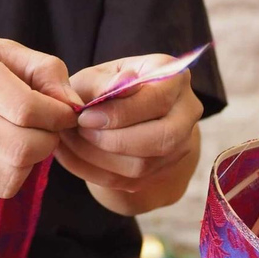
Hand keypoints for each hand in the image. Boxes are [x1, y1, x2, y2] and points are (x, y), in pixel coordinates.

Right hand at [0, 30, 82, 197]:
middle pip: (23, 147)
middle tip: (48, 126)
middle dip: (50, 139)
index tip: (65, 111)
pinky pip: (1, 185)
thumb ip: (43, 70)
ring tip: (28, 136)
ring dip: (36, 158)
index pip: (27, 109)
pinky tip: (10, 150)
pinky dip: (18, 172)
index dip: (59, 115)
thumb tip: (74, 106)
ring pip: (15, 171)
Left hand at [55, 54, 202, 195]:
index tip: (85, 117)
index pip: (158, 100)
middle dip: (114, 141)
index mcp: (175, 77)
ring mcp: (180, 144)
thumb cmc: (105, 87)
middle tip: (80, 132)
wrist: (118, 112)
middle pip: (162, 139)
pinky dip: (95, 172)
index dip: (120, 113)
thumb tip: (121, 84)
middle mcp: (187, 112)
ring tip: (72, 142)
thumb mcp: (98, 75)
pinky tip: (74, 156)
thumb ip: (105, 82)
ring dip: (100, 158)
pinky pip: (129, 181)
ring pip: (143, 165)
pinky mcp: (163, 170)